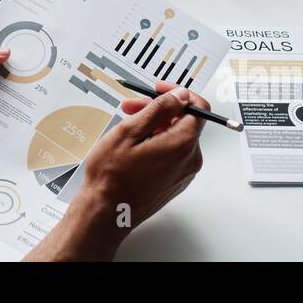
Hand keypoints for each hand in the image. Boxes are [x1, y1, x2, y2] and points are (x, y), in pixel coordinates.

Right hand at [27, 82, 207, 260]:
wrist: (106, 213)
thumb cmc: (111, 176)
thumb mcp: (130, 131)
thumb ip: (159, 109)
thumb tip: (179, 96)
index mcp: (182, 144)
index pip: (197, 108)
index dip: (178, 94)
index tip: (160, 90)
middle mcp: (189, 160)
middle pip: (184, 122)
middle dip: (160, 110)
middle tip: (132, 107)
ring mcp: (183, 173)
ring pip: (176, 138)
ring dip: (156, 126)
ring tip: (128, 127)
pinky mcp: (175, 182)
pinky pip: (173, 154)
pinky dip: (157, 143)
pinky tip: (134, 145)